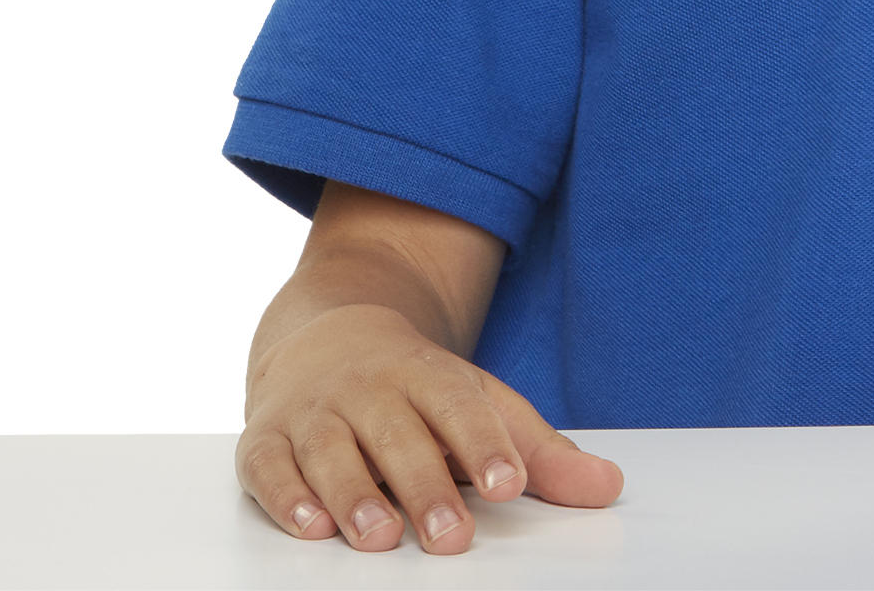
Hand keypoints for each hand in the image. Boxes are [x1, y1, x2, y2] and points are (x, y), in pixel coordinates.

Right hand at [236, 303, 622, 552]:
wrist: (328, 335)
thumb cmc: (418, 390)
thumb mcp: (481, 404)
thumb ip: (539, 452)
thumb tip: (608, 488)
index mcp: (429, 374)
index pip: (463, 407)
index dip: (487, 445)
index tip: (511, 485)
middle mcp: (370, 388)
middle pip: (400, 435)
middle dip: (426, 486)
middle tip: (452, 538)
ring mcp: (316, 411)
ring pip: (333, 451)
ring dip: (354, 495)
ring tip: (380, 538)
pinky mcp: (265, 438)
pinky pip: (269, 465)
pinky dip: (285, 494)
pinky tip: (308, 526)